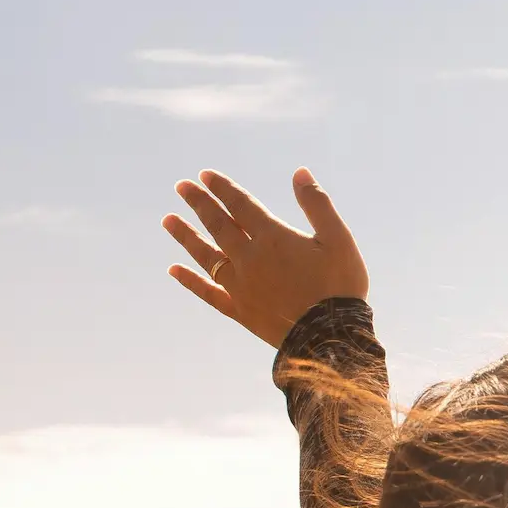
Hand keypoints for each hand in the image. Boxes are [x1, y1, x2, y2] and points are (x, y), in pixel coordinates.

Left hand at [163, 167, 368, 348]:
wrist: (330, 335)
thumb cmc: (339, 285)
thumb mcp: (338, 239)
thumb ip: (317, 204)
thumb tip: (299, 172)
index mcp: (273, 238)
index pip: (241, 205)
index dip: (223, 188)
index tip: (204, 175)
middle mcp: (249, 258)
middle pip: (218, 225)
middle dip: (200, 204)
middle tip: (182, 187)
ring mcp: (241, 285)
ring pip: (206, 255)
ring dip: (186, 236)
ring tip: (167, 220)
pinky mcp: (240, 310)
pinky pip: (208, 293)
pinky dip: (190, 281)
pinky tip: (174, 270)